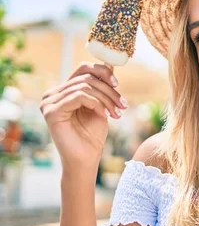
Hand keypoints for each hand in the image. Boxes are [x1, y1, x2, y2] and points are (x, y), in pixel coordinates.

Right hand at [40, 62, 127, 176]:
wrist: (85, 160)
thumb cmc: (92, 135)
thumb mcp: (101, 106)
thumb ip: (101, 87)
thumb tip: (111, 65)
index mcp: (62, 91)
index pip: (83, 69)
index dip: (103, 71)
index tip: (118, 84)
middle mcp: (52, 94)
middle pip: (86, 78)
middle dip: (109, 91)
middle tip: (123, 105)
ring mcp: (48, 103)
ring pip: (85, 87)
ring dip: (106, 99)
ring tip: (117, 113)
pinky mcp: (51, 112)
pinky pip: (79, 96)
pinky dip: (97, 103)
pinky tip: (105, 115)